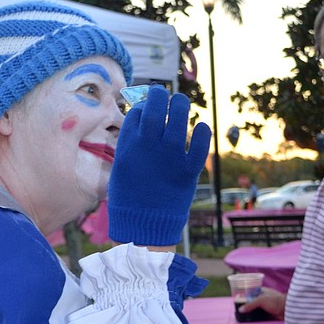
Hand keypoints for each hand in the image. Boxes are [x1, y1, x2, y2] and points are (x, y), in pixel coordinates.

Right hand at [107, 87, 210, 246]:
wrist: (143, 228)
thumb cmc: (129, 198)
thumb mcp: (121, 167)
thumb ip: (129, 144)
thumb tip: (139, 118)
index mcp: (129, 145)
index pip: (137, 112)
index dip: (143, 106)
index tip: (146, 109)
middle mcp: (149, 146)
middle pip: (157, 106)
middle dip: (159, 95)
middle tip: (163, 96)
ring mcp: (170, 156)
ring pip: (179, 116)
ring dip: (180, 105)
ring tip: (180, 103)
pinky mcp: (188, 170)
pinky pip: (200, 143)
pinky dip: (202, 132)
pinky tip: (200, 128)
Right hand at [239, 288, 285, 319]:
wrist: (289, 310)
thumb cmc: (276, 301)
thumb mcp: (261, 300)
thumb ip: (250, 305)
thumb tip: (240, 310)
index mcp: (263, 291)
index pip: (251, 292)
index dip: (245, 295)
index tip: (238, 299)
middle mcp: (265, 298)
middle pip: (253, 301)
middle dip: (247, 305)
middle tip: (239, 310)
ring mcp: (268, 306)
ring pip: (257, 309)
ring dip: (252, 313)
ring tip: (243, 317)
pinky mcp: (270, 314)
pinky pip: (261, 316)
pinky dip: (257, 318)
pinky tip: (251, 321)